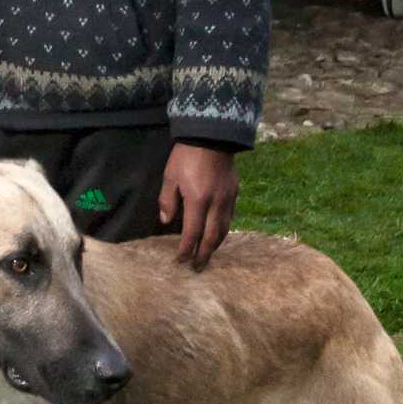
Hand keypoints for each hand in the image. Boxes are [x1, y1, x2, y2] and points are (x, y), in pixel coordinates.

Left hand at [159, 143, 238, 267]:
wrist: (212, 135)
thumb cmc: (186, 155)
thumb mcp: (170, 176)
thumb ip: (168, 200)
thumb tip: (167, 222)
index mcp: (198, 201)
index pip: (192, 233)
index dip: (186, 249)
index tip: (180, 260)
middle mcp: (216, 204)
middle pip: (212, 237)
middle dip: (204, 254)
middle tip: (198, 268)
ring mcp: (228, 199)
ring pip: (224, 230)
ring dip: (215, 245)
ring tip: (207, 254)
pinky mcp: (235, 192)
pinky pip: (229, 218)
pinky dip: (222, 230)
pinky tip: (216, 233)